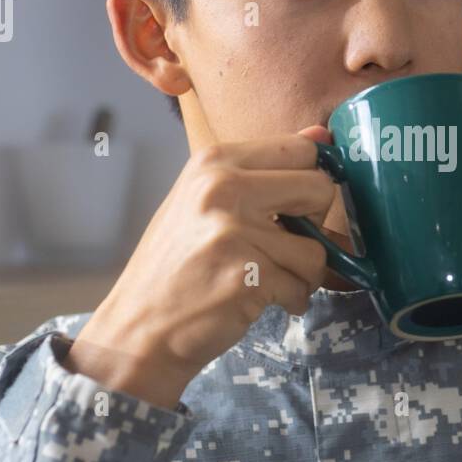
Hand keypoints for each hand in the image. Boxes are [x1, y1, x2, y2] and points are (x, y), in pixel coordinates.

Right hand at [65, 126, 336, 408]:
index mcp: (215, 161)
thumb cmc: (175, 265)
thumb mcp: (206, 200)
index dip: (309, 181)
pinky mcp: (248, 276)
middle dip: (315, 224)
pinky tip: (260, 300)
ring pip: (317, 248)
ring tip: (269, 281)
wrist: (138, 328)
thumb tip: (323, 134)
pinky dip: (292, 299)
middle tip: (285, 244)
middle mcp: (224, 187)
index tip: (294, 207)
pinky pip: (303, 285)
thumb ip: (262, 169)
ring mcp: (235, 231)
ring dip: (304, 273)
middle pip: (319, 188)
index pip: (300, 148)